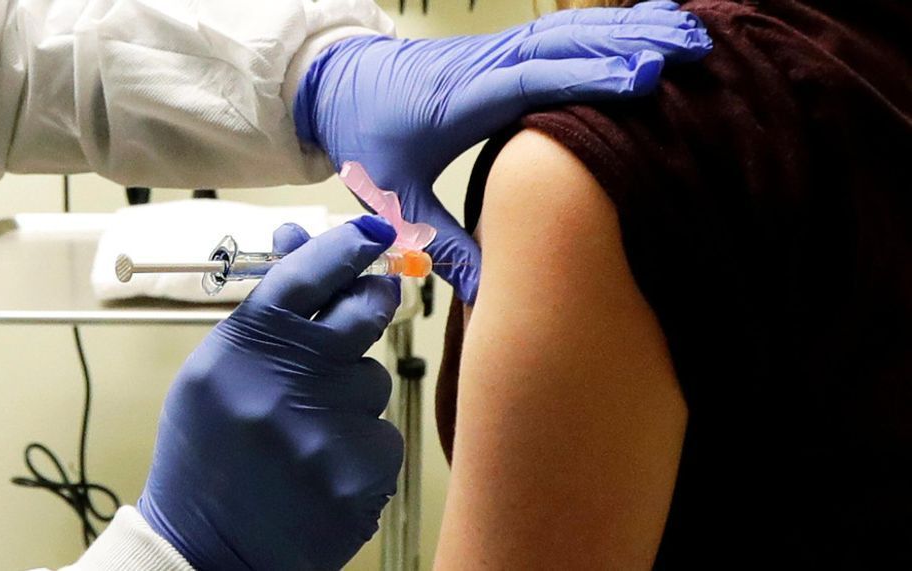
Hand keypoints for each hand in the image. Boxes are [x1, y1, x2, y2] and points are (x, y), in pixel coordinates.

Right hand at [139, 216, 404, 570]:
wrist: (206, 549)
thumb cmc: (209, 455)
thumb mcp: (214, 374)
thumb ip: (263, 314)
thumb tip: (303, 242)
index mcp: (241, 351)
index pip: (305, 275)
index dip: (347, 246)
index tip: (373, 232)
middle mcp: (283, 386)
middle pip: (361, 313)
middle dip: (372, 301)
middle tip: (373, 300)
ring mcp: (325, 433)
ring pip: (373, 381)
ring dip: (352, 397)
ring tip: (309, 433)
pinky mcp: (360, 477)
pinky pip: (384, 435)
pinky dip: (363, 447)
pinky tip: (325, 468)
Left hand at [295, 1, 711, 302]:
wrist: (335, 84)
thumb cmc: (364, 137)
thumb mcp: (394, 201)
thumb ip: (441, 245)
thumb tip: (488, 296)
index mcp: (457, 101)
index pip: (532, 82)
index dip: (588, 78)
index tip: (645, 80)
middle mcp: (482, 66)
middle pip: (564, 43)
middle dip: (631, 43)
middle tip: (693, 52)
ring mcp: (492, 53)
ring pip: (568, 30)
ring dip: (627, 28)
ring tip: (688, 35)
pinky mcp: (499, 52)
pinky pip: (558, 34)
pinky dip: (603, 28)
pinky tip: (642, 31)